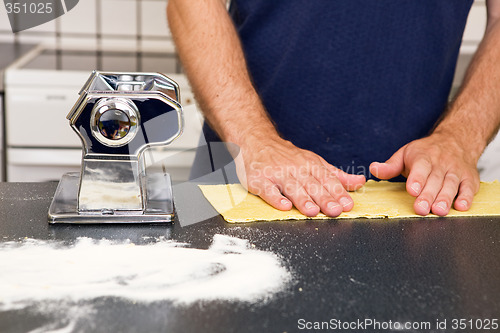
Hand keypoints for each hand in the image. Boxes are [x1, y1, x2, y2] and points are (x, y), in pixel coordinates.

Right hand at [236, 136, 365, 216]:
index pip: (327, 179)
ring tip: (312, 211)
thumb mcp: (314, 162)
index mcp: (310, 164)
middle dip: (324, 198)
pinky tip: (284, 206)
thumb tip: (360, 182)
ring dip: (302, 199)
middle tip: (335, 211)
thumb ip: (337, 176)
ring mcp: (276, 174)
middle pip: (311, 185)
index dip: (338, 192)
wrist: (257, 140)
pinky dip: (275, 198)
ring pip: (292, 187)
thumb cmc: (288, 156)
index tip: (347, 204)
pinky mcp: (259, 180)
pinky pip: (267, 190)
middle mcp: (294, 168)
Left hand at [370, 133, 479, 215]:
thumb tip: (374, 169)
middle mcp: (441, 164)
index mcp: (423, 157)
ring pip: (451, 185)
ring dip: (445, 198)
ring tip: (439, 211)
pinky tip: (461, 206)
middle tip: (421, 209)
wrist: (455, 140)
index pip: (420, 168)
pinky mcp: (469, 178)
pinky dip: (467, 197)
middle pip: (435, 180)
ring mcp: (456, 171)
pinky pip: (469, 188)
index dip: (417, 179)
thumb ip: (390, 166)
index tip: (412, 190)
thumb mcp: (405, 154)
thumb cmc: (426, 152)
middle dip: (428, 195)